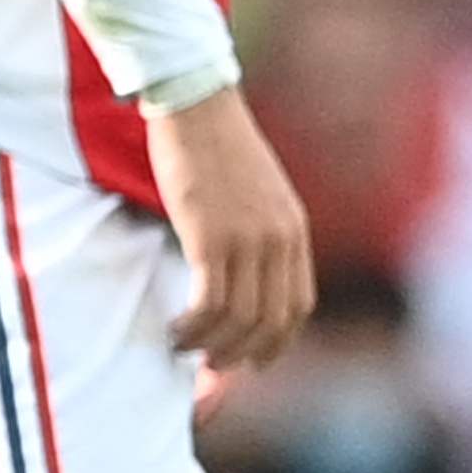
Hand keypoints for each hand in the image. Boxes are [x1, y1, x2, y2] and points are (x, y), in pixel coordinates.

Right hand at [143, 82, 315, 377]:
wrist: (195, 106)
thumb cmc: (215, 146)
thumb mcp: (256, 192)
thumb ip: (259, 232)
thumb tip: (238, 276)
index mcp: (294, 231)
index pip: (296, 307)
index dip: (274, 344)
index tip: (248, 362)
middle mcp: (279, 241)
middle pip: (269, 322)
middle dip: (239, 355)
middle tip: (208, 367)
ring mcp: (248, 240)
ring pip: (237, 319)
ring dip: (209, 344)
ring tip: (182, 346)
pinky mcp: (211, 237)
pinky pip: (208, 303)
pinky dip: (192, 326)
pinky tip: (175, 328)